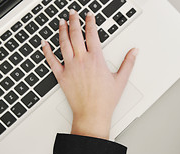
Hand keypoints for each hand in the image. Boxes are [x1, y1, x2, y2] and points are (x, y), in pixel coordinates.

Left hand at [42, 10, 137, 138]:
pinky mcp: (61, 76)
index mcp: (96, 59)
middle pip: (76, 34)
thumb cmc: (105, 100)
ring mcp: (70, 67)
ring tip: (62, 22)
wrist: (92, 114)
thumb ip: (128, 63)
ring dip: (62, 30)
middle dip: (74, 21)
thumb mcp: (121, 80)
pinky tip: (44, 43)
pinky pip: (51, 60)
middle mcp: (81, 60)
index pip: (92, 34)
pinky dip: (46, 50)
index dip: (90, 22)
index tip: (89, 16)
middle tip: (73, 13)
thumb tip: (134, 51)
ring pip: (63, 43)